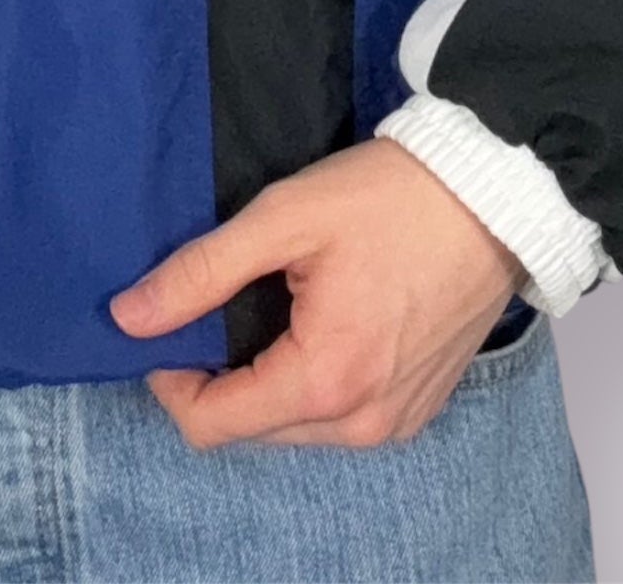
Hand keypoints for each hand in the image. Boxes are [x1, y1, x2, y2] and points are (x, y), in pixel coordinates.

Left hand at [109, 139, 523, 449]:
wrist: (493, 193)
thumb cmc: (390, 198)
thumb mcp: (282, 218)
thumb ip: (200, 272)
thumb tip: (128, 318)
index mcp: (325, 382)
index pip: (211, 424)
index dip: (171, 377)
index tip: (168, 320)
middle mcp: (363, 423)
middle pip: (250, 429)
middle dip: (217, 378)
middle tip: (218, 302)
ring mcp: (397, 421)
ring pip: (293, 427)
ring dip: (264, 380)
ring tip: (269, 305)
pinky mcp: (418, 406)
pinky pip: (339, 417)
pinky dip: (311, 382)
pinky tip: (315, 321)